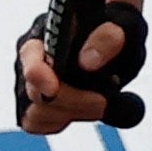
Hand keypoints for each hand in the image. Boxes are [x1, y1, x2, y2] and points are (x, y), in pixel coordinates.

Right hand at [15, 0, 146, 132]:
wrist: (113, 45)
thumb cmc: (113, 30)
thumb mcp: (121, 26)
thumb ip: (107, 38)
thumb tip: (88, 62)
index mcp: (46, 33)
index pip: (30, 55)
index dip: (37, 75)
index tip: (53, 89)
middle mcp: (30, 60)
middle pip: (36, 94)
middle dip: (74, 102)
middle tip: (105, 101)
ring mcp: (30, 83)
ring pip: (36, 114)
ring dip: (73, 113)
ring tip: (100, 100)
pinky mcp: (36, 103)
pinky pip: (39, 124)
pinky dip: (65, 120)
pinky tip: (86, 108)